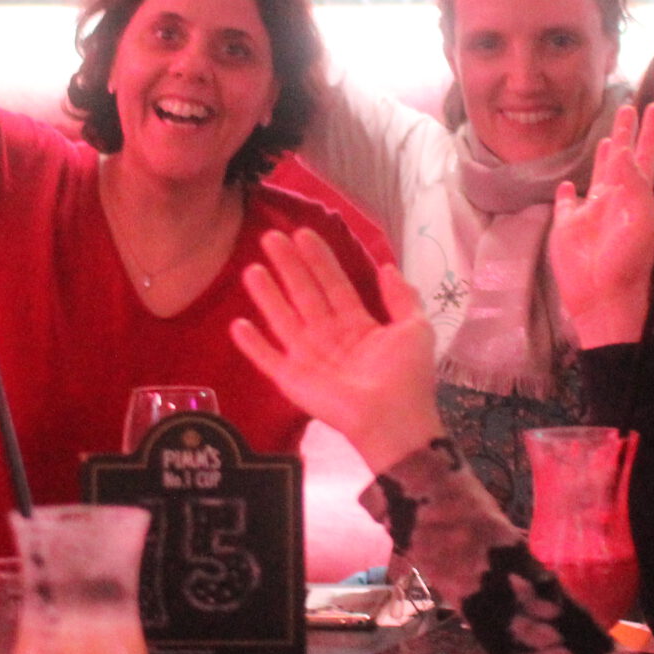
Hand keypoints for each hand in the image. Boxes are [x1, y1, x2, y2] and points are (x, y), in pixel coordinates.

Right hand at [230, 228, 442, 470]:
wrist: (394, 420)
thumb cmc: (406, 375)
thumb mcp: (415, 328)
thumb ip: (401, 297)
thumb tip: (387, 266)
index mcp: (358, 325)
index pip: (333, 284)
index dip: (319, 259)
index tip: (303, 233)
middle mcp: (329, 337)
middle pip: (304, 294)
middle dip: (289, 266)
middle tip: (271, 237)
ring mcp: (308, 358)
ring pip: (283, 319)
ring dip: (267, 295)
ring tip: (251, 269)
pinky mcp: (292, 380)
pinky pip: (268, 359)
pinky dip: (252, 344)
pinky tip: (237, 324)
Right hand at [548, 102, 653, 347]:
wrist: (603, 296)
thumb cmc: (628, 260)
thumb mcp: (640, 220)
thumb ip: (632, 183)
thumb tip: (619, 148)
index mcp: (638, 196)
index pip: (646, 155)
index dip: (650, 131)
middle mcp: (616, 199)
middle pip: (622, 159)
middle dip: (625, 134)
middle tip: (628, 107)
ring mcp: (591, 212)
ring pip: (598, 175)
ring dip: (602, 157)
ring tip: (607, 136)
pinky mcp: (568, 225)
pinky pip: (567, 203)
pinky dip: (567, 193)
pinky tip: (569, 184)